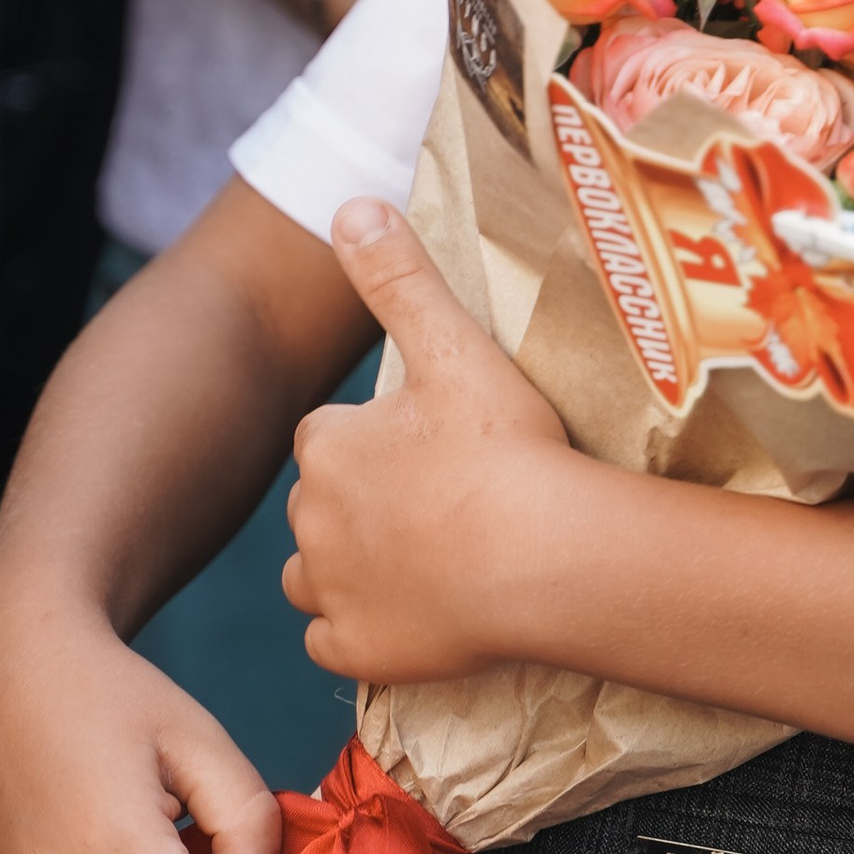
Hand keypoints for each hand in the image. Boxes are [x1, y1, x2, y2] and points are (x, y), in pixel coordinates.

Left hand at [282, 199, 571, 684]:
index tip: (430, 447)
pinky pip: (335, 642)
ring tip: (420, 559)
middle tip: (438, 502)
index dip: (376, 440)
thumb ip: (398, 275)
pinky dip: (362, 631)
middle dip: (360, 503)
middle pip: (320, 504)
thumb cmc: (506, 449)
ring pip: (312, 575)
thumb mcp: (455, 346)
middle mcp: (309, 518)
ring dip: (348, 567)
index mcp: (326, 443)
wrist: (544, 558)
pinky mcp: (356, 651)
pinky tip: (412, 615)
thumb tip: (350, 203)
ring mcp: (331, 591)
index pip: (329, 435)